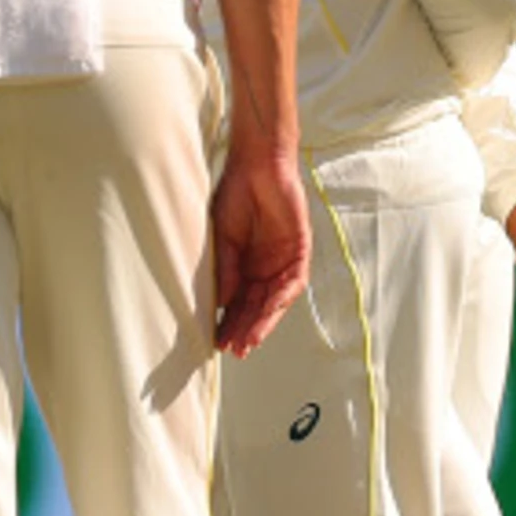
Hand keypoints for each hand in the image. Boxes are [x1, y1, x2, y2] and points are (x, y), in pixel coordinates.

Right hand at [210, 143, 310, 355]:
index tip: (216, 342)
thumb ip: (226, 270)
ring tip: (250, 340)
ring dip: (264, 321)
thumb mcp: (222, 238)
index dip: (228, 322)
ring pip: (276, 300)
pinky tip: (268, 310)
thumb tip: (221, 304)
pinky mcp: (300, 249)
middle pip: (257, 307)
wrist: (256, 165)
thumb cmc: (234, 195)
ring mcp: (283, 260)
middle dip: (246, 329)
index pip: (237, 302)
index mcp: (244, 265)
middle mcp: (265, 267)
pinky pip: (294, 280)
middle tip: (234, 350)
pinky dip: (281, 297)